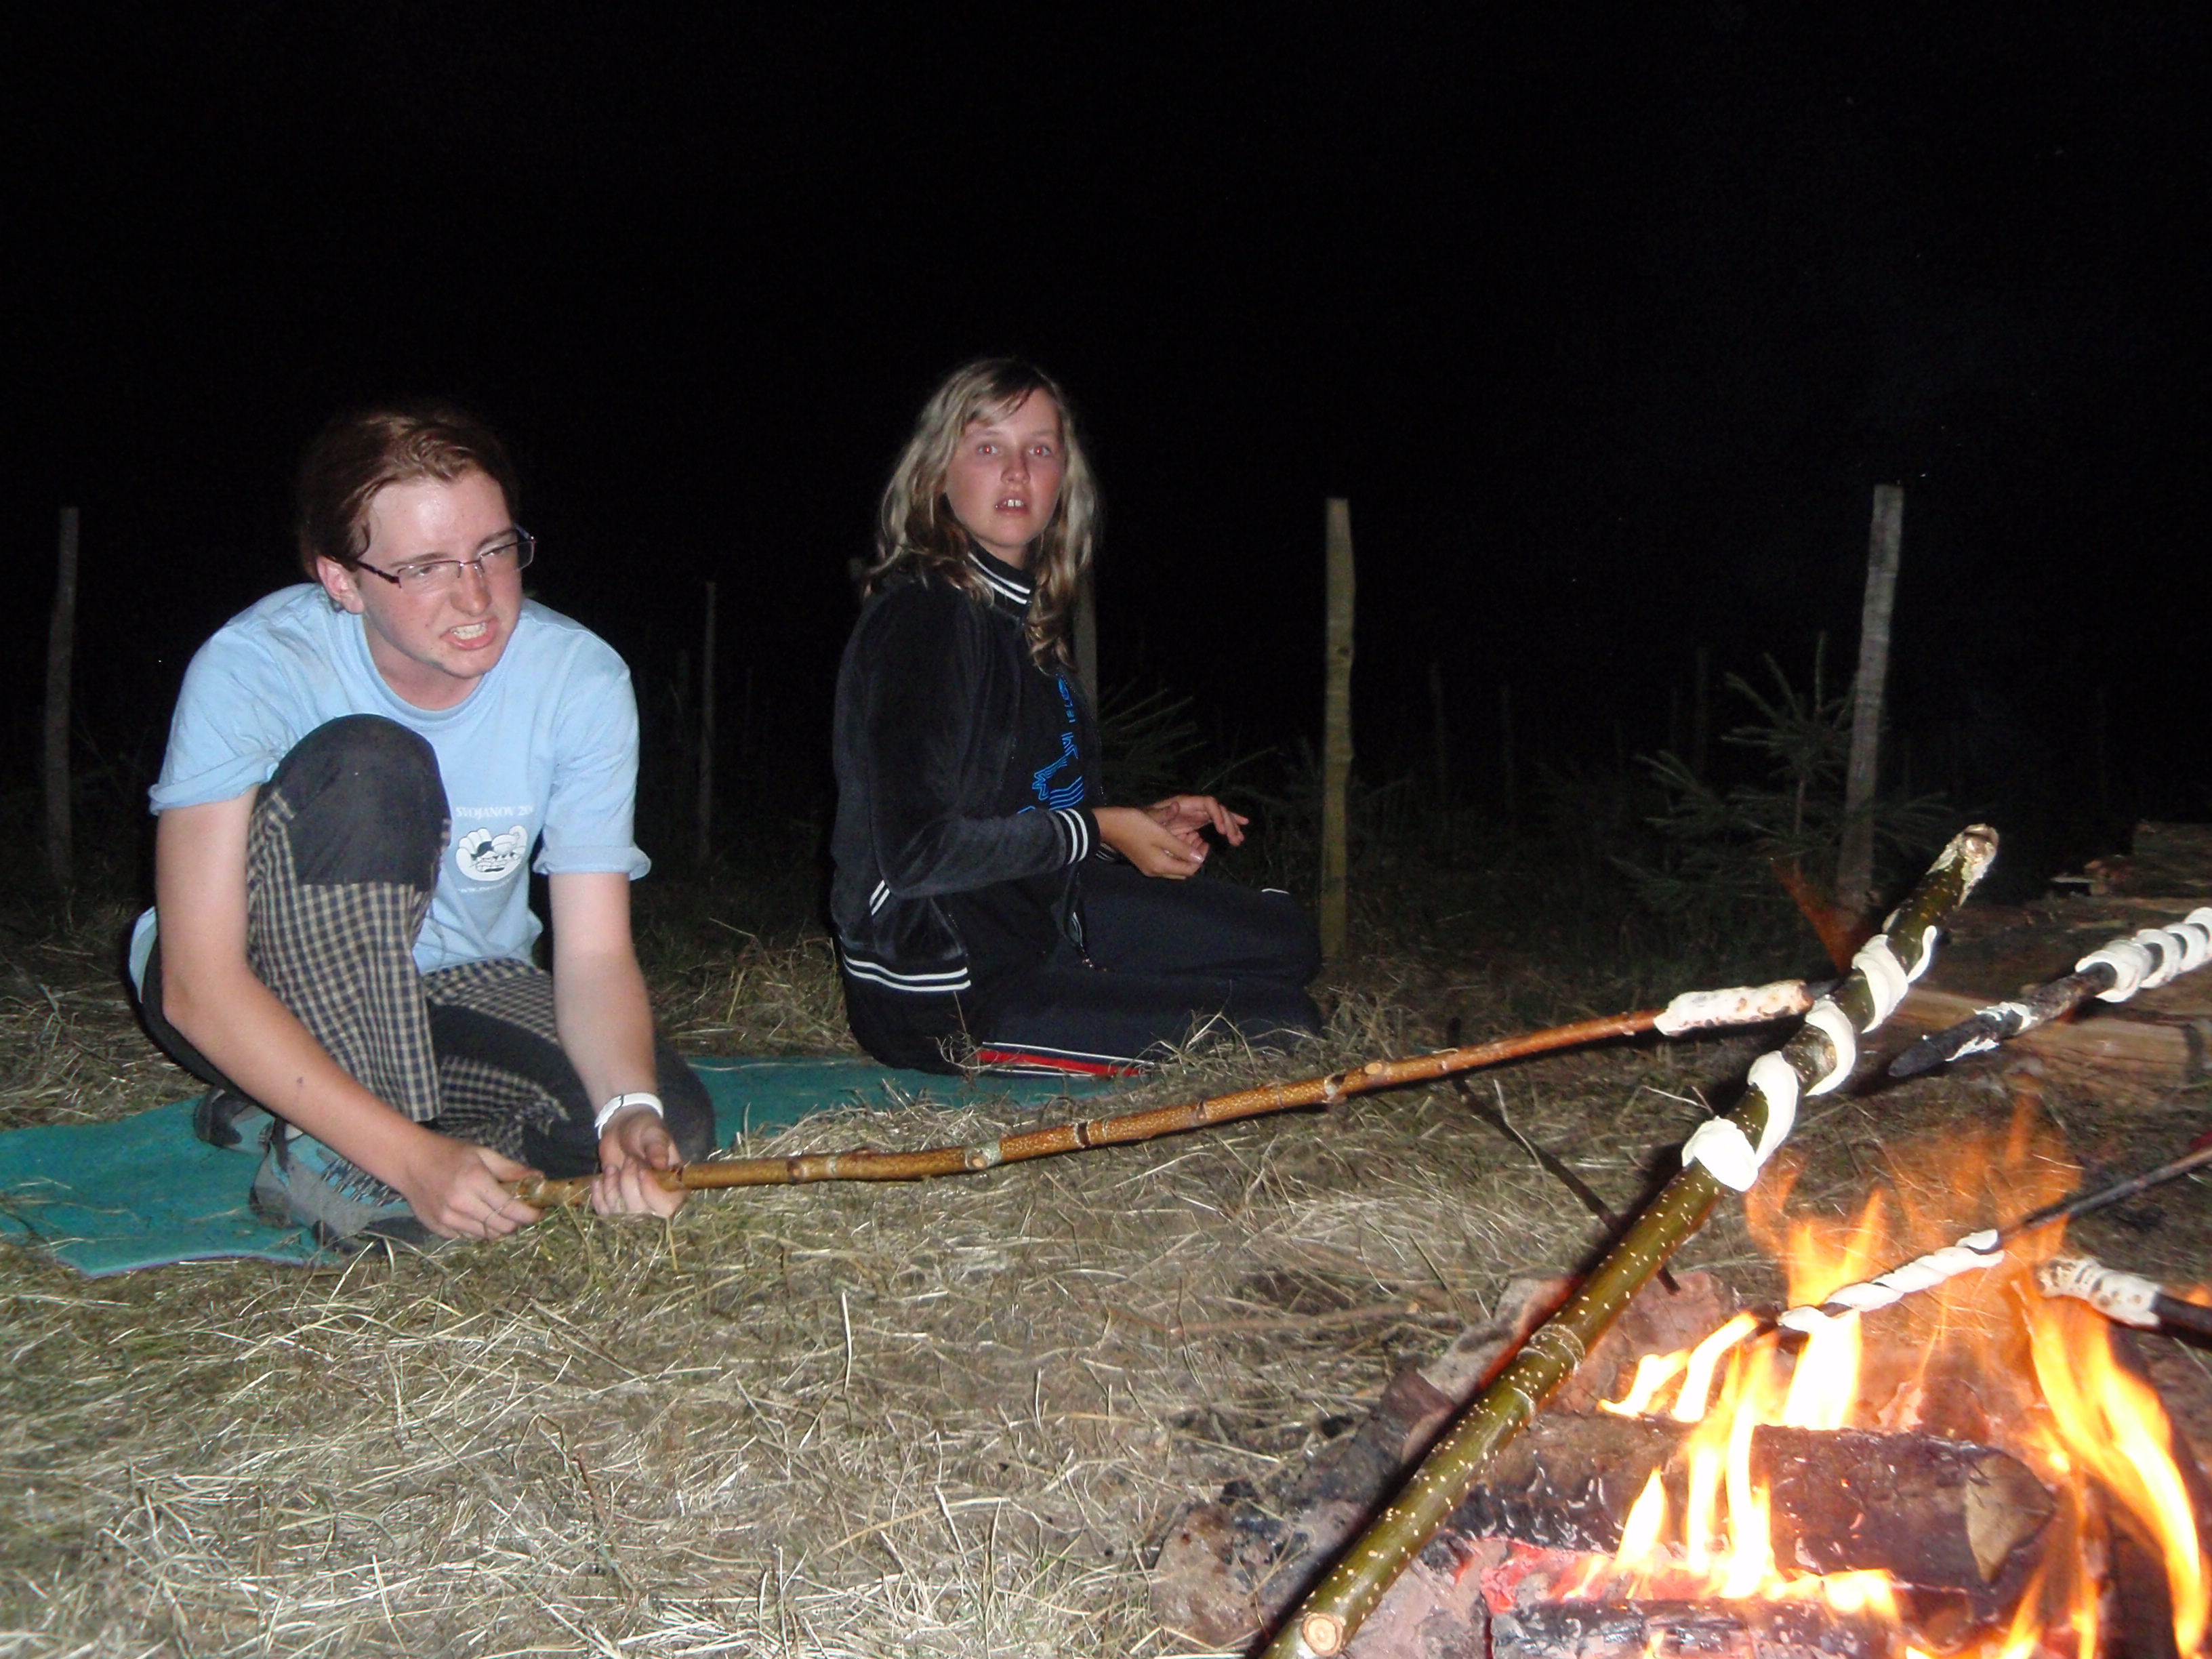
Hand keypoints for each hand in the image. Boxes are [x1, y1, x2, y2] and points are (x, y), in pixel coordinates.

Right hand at [397, 1133, 543, 1240]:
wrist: (410, 1162)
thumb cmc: (449, 1154)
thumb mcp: (483, 1154)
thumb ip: (511, 1169)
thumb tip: (539, 1178)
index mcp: (474, 1181)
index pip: (510, 1208)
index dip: (529, 1214)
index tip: (539, 1213)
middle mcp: (460, 1204)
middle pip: (501, 1227)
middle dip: (516, 1223)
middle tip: (520, 1213)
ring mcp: (447, 1219)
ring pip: (485, 1236)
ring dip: (498, 1228)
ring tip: (499, 1214)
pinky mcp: (438, 1228)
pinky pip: (468, 1237)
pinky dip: (478, 1230)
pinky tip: (477, 1216)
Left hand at [592, 1104, 686, 1218]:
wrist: (623, 1127)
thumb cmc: (645, 1129)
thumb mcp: (654, 1133)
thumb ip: (657, 1147)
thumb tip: (661, 1164)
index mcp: (673, 1185)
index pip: (667, 1206)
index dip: (652, 1193)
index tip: (642, 1171)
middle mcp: (656, 1199)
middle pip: (642, 1214)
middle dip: (629, 1185)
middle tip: (628, 1160)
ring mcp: (634, 1203)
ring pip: (621, 1214)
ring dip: (612, 1189)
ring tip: (613, 1167)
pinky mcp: (615, 1203)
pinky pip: (604, 1211)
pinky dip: (598, 1196)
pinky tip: (600, 1179)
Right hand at [1096, 806, 1207, 878]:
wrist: (1108, 825)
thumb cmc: (1135, 826)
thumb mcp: (1161, 834)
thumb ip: (1181, 848)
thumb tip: (1199, 858)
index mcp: (1161, 865)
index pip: (1189, 870)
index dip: (1200, 858)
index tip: (1204, 842)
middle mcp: (1155, 871)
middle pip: (1182, 871)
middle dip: (1193, 857)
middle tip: (1199, 839)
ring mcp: (1148, 867)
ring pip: (1174, 866)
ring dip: (1184, 854)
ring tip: (1189, 837)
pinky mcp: (1143, 861)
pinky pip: (1165, 862)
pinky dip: (1174, 853)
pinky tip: (1175, 839)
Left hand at [1144, 794, 1247, 853]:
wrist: (1135, 824)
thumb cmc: (1141, 821)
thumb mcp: (1150, 818)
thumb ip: (1163, 814)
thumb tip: (1177, 806)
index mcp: (1184, 803)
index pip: (1208, 803)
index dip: (1217, 815)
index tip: (1222, 831)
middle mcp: (1193, 806)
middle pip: (1218, 810)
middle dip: (1229, 824)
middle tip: (1235, 840)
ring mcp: (1196, 814)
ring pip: (1220, 817)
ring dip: (1231, 828)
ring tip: (1238, 841)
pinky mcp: (1196, 822)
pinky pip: (1215, 823)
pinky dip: (1228, 827)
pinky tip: (1240, 834)